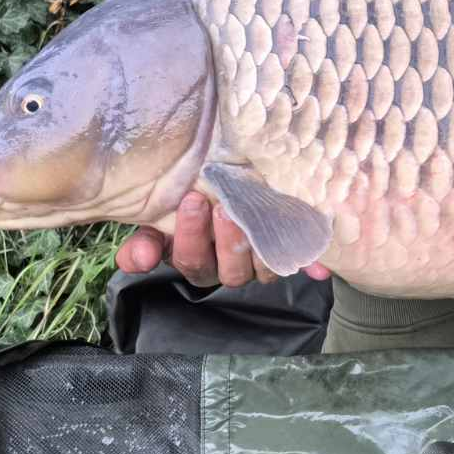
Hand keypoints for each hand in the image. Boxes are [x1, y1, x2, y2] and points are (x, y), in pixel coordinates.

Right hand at [114, 191, 331, 286]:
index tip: (191, 200)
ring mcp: (262, 263)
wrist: (234, 182)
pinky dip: (310, 262)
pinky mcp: (291, 254)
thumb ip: (146, 240)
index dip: (189, 238)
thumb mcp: (164, 216)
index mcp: (199, 261)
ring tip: (253, 211)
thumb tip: (137, 261)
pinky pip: (301, 261)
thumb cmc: (195, 197)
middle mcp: (231, 268)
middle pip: (229, 270)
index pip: (192, 262)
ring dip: (258, 244)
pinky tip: (317, 264)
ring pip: (262, 269)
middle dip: (225, 238)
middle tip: (222, 204)